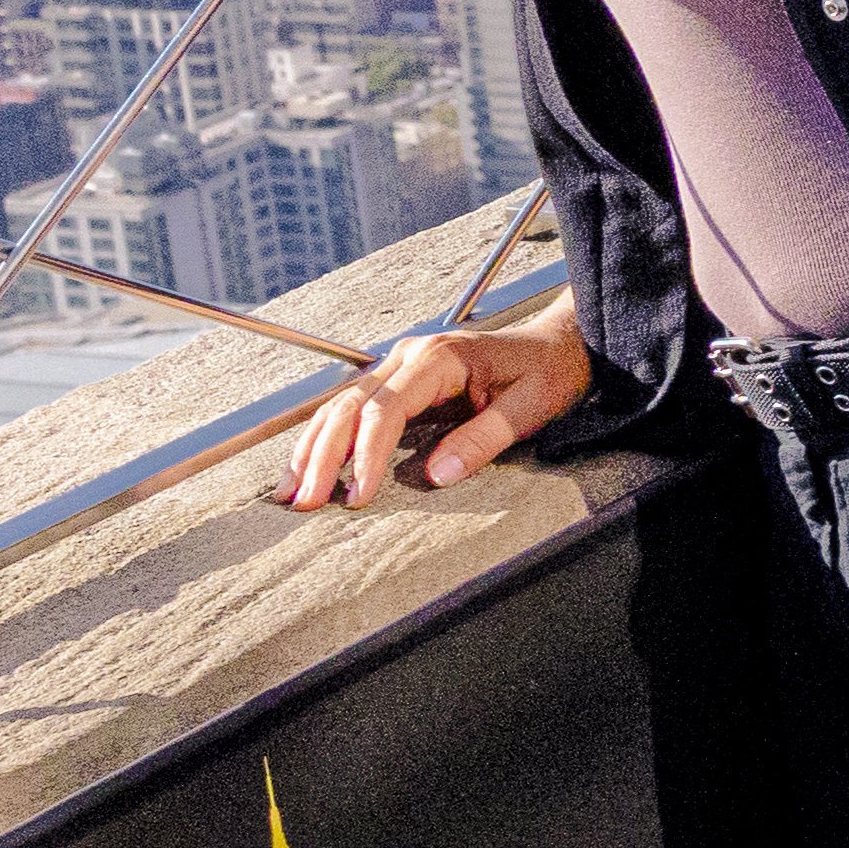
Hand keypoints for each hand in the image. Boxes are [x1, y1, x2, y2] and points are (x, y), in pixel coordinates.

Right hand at [280, 318, 586, 507]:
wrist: (558, 345)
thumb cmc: (548, 374)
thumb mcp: (529, 409)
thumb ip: (483, 439)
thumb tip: (437, 475)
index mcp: (439, 358)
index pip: (385, 409)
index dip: (366, 455)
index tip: (358, 496)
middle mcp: (410, 356)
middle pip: (349, 406)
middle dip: (323, 457)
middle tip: (305, 502)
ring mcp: (400, 364)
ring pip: (340, 405)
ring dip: (312, 448)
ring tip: (289, 492)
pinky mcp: (400, 379)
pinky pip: (352, 407)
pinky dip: (326, 437)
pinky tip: (307, 466)